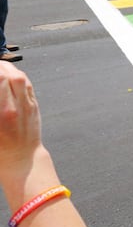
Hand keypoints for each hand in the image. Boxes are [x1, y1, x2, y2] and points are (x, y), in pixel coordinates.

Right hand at [0, 63, 43, 182]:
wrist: (21, 158)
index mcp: (1, 113)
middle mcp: (14, 107)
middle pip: (4, 76)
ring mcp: (27, 105)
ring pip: (18, 77)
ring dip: (6, 68)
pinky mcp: (34, 105)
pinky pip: (27, 84)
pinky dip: (17, 74)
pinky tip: (9, 73)